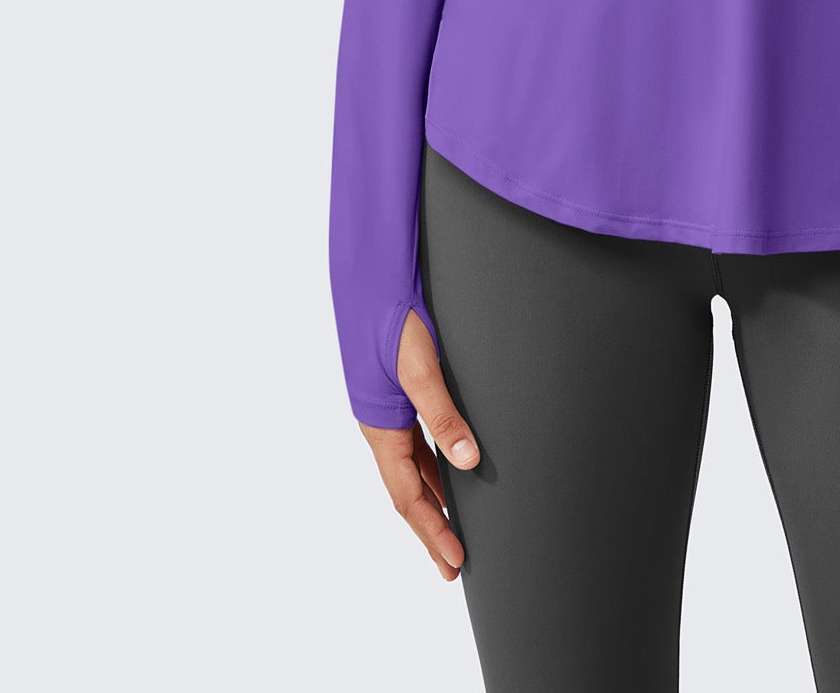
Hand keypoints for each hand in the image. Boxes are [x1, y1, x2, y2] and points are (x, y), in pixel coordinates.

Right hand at [357, 308, 481, 580]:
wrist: (370, 276)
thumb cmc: (391, 317)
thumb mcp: (420, 367)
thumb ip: (443, 414)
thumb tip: (469, 462)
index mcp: (381, 427)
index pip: (409, 495)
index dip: (433, 530)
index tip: (455, 562)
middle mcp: (381, 424)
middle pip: (407, 490)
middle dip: (430, 527)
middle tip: (453, 563)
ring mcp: (386, 409)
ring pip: (410, 467)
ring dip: (431, 498)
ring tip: (452, 528)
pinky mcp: (395, 391)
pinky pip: (413, 442)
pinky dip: (430, 464)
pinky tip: (447, 468)